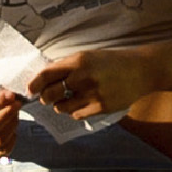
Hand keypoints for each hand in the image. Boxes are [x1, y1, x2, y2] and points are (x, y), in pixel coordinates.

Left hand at [25, 46, 139, 120]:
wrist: (141, 70)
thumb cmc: (112, 62)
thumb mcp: (88, 56)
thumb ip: (68, 66)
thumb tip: (44, 79)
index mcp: (78, 61)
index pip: (47, 74)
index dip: (34, 84)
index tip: (30, 89)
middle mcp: (83, 77)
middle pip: (50, 94)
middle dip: (45, 98)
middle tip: (46, 98)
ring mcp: (93, 94)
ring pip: (62, 107)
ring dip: (61, 106)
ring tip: (69, 100)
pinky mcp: (101, 107)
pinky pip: (77, 115)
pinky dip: (76, 111)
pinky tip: (82, 104)